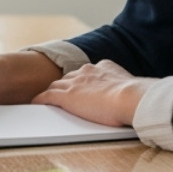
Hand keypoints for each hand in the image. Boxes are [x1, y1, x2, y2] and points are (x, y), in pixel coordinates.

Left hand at [31, 59, 150, 126]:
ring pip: (57, 85)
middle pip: (69, 77)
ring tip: (47, 100)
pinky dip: (41, 99)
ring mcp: (74, 83)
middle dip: (65, 85)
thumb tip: (132, 96)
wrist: (130, 98)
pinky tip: (36, 104)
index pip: (86, 73)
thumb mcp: (131, 87)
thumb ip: (125, 88)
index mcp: (103, 67)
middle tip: (62, 94)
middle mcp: (86, 71)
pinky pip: (47, 96)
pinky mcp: (66, 96)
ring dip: (52, 92)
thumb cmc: (136, 98)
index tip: (82, 87)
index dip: (82, 81)